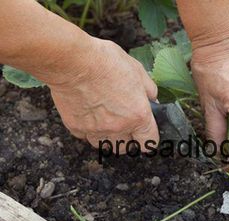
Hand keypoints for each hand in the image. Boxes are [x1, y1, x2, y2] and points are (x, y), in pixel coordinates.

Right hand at [47, 38, 158, 153]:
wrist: (72, 60)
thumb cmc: (105, 61)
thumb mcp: (137, 70)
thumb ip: (149, 89)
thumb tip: (152, 99)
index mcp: (138, 115)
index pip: (149, 142)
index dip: (149, 138)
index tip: (145, 133)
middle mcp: (119, 127)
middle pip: (128, 148)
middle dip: (129, 139)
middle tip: (125, 124)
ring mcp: (96, 130)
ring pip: (106, 145)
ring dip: (109, 137)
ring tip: (107, 121)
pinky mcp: (76, 127)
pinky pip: (86, 136)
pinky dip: (89, 130)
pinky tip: (89, 115)